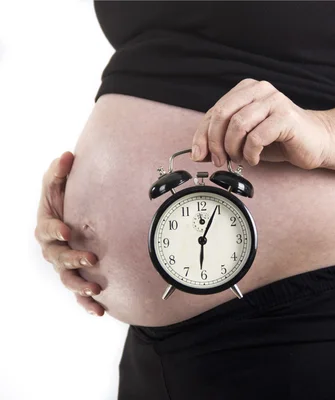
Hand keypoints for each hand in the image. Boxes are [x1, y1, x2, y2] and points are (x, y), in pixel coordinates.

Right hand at [34, 152, 103, 315]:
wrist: (77, 219)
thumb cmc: (65, 202)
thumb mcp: (59, 185)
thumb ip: (60, 172)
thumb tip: (67, 155)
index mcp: (48, 227)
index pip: (46, 230)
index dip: (54, 230)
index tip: (66, 230)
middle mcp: (54, 249)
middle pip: (58, 258)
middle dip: (73, 258)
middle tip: (90, 257)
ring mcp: (65, 267)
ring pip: (68, 279)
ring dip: (81, 284)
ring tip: (96, 287)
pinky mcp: (78, 279)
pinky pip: (80, 296)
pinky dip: (87, 304)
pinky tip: (99, 311)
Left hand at [190, 78, 333, 169]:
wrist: (316, 142)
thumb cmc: (281, 139)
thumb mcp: (245, 139)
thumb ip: (222, 140)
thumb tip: (198, 153)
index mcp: (247, 89)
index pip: (215, 111)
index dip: (202, 135)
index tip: (200, 155)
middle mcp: (260, 89)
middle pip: (223, 114)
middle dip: (215, 142)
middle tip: (219, 160)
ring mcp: (274, 101)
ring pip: (238, 124)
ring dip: (233, 149)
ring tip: (240, 159)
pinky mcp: (286, 117)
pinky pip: (256, 137)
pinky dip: (250, 153)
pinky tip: (254, 159)